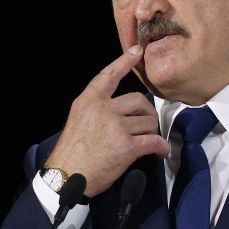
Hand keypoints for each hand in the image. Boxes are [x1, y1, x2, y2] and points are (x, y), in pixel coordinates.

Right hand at [44, 45, 170, 197]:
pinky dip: (161, 147)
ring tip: (148, 141)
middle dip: (146, 112)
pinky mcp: (127, 146)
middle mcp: (103, 110)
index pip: (108, 76)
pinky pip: (154, 141)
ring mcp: (116, 127)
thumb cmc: (71, 153)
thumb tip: (120, 109)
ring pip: (148, 122)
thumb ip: (96, 109)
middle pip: (138, 101)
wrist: (67, 177)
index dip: (124, 62)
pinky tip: (160, 151)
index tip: (136, 51)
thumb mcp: (77, 120)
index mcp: (88, 101)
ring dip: (151, 131)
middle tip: (146, 123)